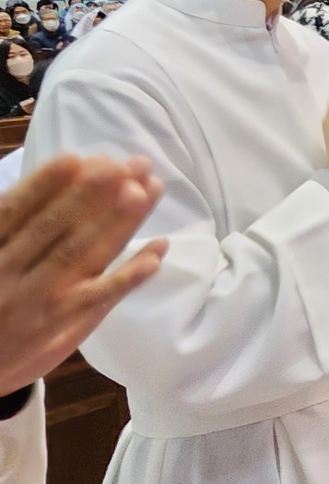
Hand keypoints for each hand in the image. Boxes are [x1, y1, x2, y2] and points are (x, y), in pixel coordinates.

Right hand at [0, 155, 167, 394]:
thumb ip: (5, 225)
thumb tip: (51, 179)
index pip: (13, 211)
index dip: (43, 184)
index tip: (75, 157)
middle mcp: (8, 275)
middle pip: (56, 227)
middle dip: (92, 193)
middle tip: (125, 164)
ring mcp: (38, 301)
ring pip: (82, 255)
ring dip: (117, 222)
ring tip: (145, 190)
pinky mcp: (62, 326)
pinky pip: (101, 297)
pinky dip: (130, 273)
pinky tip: (158, 249)